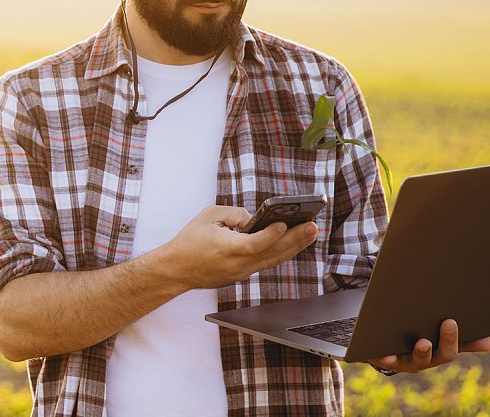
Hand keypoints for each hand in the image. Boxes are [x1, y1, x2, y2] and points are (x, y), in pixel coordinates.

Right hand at [157, 205, 318, 289]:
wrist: (176, 270)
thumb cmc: (189, 241)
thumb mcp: (208, 217)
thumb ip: (234, 214)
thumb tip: (253, 219)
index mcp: (226, 249)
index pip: (254, 244)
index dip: (271, 235)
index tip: (285, 224)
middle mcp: (237, 265)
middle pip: (272, 254)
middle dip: (295, 239)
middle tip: (313, 226)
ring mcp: (241, 273)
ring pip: (273, 260)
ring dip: (294, 247)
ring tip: (310, 233)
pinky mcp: (241, 275)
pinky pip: (265, 263)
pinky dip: (280, 253)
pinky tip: (292, 243)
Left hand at [368, 319, 489, 373]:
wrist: (380, 349)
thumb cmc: (415, 340)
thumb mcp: (438, 339)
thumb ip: (462, 340)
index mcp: (437, 354)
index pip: (453, 349)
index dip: (459, 339)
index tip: (458, 321)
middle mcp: (422, 361)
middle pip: (439, 355)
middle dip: (447, 340)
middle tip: (450, 322)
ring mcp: (403, 362)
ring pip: (415, 360)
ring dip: (422, 352)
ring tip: (424, 342)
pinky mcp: (382, 360)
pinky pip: (384, 361)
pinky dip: (385, 357)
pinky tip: (385, 352)